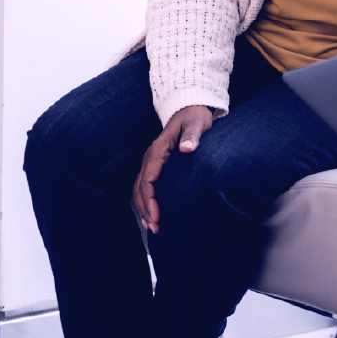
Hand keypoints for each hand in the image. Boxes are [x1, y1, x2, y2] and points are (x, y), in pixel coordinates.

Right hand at [133, 105, 215, 233]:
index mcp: (158, 150)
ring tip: (152, 227)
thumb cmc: (194, 118)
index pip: (148, 180)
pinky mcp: (155, 165)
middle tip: (155, 228)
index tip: (157, 216)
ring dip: (143, 208)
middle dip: (145, 209)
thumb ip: (192, 136)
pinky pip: (145, 186)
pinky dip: (145, 202)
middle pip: (140, 188)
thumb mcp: (197, 124)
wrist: (189, 109)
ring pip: (139, 189)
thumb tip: (186, 148)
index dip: (150, 200)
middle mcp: (150, 157)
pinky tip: (151, 215)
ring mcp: (151, 162)